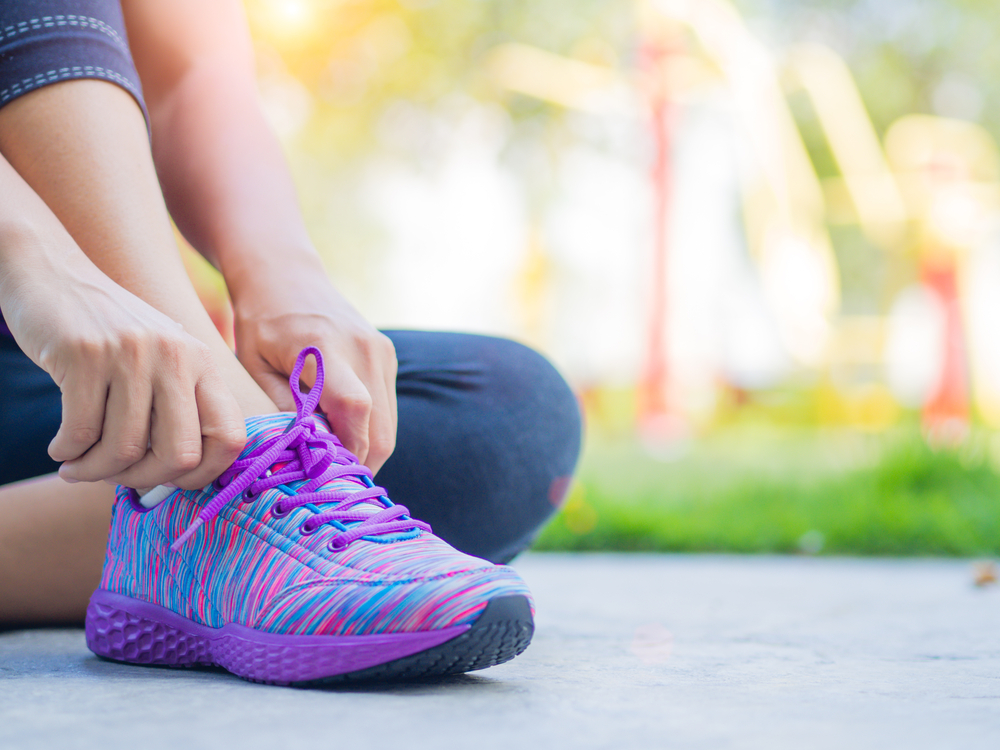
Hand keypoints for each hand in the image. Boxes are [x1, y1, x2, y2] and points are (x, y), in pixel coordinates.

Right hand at [3, 253, 245, 489]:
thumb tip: (179, 479)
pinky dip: (68, 452)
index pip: (230, 436)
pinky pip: (82, 432)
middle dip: (145, 481)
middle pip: (180, 455)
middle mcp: (176, 357)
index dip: (205, 475)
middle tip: (116, 478)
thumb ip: (176, 408)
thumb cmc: (109, 333)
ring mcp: (132, 354)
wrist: (53, 274)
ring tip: (78, 466)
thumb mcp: (160, 358)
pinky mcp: (85, 354)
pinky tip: (62, 448)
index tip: (171, 482)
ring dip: (95, 470)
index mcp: (202, 363)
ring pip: (125, 449)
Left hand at [231, 266, 397, 472]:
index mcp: (325, 347)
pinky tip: (340, 433)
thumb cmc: (260, 322)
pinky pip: (387, 409)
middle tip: (327, 483)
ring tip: (331, 461)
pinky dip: (368, 430)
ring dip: (365, 450)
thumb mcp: (254, 366)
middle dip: (359, 464)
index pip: (355, 410)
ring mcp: (382, 351)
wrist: (286, 274)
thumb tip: (305, 458)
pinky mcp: (387, 356)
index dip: (347, 451)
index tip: (324, 477)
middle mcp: (364, 349)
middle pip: (381, 430)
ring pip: (389, 426)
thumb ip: (282, 409)